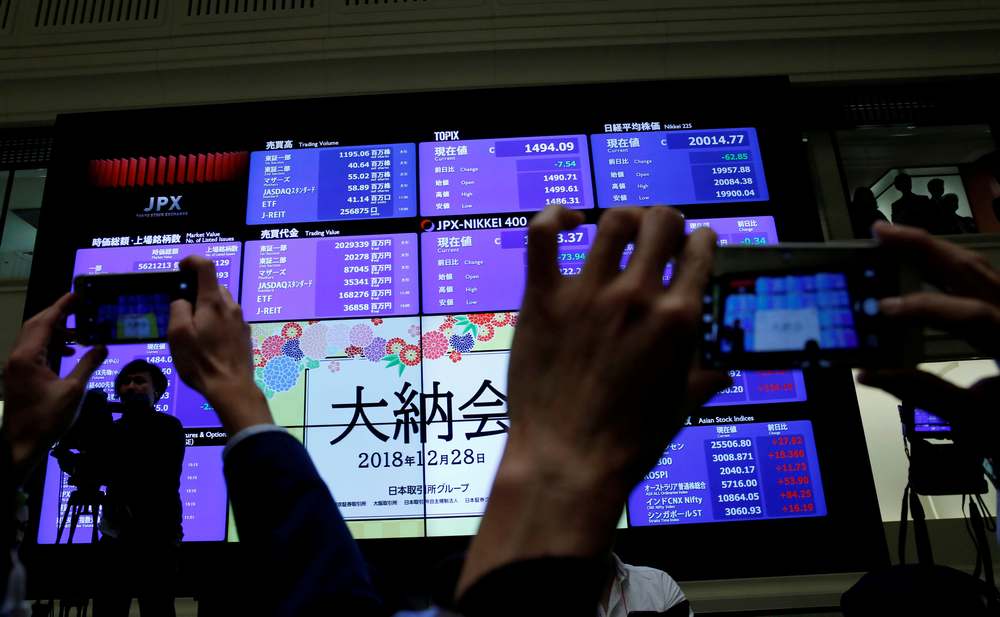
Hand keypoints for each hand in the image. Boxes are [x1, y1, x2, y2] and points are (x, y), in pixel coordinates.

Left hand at [1, 294, 105, 474]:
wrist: (21, 445)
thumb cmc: (47, 419)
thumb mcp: (74, 390)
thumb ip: (88, 364)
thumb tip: (101, 346)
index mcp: (28, 356)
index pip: (45, 322)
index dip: (62, 306)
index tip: (77, 295)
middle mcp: (18, 357)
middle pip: (36, 325)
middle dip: (58, 314)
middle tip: (80, 307)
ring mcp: (16, 367)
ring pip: (34, 338)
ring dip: (55, 331)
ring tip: (79, 332)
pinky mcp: (18, 376)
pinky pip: (34, 351)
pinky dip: (50, 345)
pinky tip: (68, 353)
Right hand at [168, 256, 271, 433]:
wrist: (231, 387)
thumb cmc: (201, 361)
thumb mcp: (177, 334)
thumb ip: (178, 308)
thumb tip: (182, 298)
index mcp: (214, 301)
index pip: (206, 266)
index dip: (192, 261)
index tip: (180, 268)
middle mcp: (231, 306)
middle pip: (214, 286)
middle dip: (197, 290)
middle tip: (181, 307)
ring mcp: (241, 321)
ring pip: (222, 303)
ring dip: (207, 308)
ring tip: (194, 329)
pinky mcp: (245, 335)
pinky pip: (228, 319)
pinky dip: (216, 321)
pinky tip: (208, 341)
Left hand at [507, 205, 728, 491]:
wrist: (567, 461)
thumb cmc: (626, 443)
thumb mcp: (678, 408)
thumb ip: (702, 379)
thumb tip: (722, 374)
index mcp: (677, 321)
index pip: (700, 250)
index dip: (699, 240)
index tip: (692, 245)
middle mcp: (637, 298)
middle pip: (661, 223)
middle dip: (665, 222)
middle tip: (657, 236)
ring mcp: (588, 294)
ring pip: (613, 222)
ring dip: (623, 220)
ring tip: (620, 230)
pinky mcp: (544, 298)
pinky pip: (545, 235)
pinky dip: (556, 217)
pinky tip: (569, 222)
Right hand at [859, 223, 999, 456]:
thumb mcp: (976, 421)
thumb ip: (926, 393)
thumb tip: (872, 373)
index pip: (970, 314)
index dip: (923, 308)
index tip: (882, 308)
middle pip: (974, 270)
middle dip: (924, 247)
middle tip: (880, 232)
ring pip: (980, 269)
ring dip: (935, 251)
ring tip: (895, 239)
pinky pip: (982, 281)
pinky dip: (949, 268)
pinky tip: (924, 262)